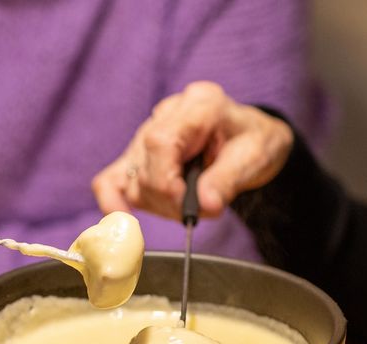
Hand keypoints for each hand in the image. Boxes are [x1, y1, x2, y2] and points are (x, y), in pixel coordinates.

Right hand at [93, 81, 292, 219]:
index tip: (188, 210)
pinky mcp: (137, 155)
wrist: (252, 138)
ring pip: (131, 178)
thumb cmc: (255, 143)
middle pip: (144, 165)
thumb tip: (205, 205)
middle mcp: (167, 113)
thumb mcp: (256, 158)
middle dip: (168, 201)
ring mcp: (147, 133)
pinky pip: (111, 178)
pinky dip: (113, 199)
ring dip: (155, 205)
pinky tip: (121, 216)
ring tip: (186, 206)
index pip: (160, 143)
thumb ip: (227, 181)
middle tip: (197, 213)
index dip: (167, 184)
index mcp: (199, 105)